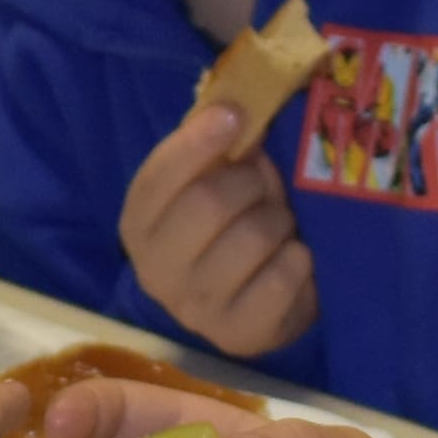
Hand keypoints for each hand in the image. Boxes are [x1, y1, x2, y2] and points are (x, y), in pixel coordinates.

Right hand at [119, 93, 313, 356]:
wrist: (255, 303)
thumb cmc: (232, 227)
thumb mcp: (212, 181)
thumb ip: (216, 146)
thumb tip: (243, 101)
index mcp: (138, 224)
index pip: (159, 176)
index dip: (199, 141)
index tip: (235, 115)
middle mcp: (155, 270)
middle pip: (210, 202)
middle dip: (253, 183)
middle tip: (267, 183)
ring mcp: (195, 309)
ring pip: (253, 237)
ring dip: (279, 220)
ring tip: (280, 225)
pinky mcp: (238, 335)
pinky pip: (283, 277)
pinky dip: (298, 258)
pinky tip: (292, 258)